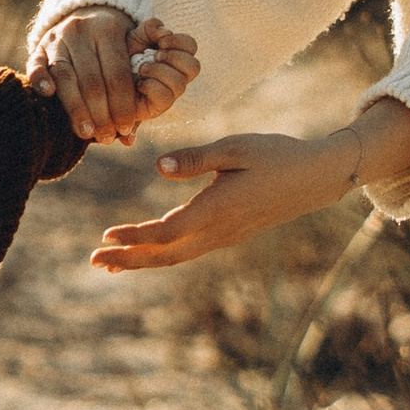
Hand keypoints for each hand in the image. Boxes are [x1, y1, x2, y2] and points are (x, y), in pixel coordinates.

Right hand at [30, 9, 198, 147]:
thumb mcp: (130, 54)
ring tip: (86, 133)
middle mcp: (82, 31)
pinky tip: (49, 96)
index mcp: (109, 31)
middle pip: (92, 80)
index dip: (123, 105)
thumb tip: (129, 140)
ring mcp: (58, 38)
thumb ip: (132, 93)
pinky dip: (41, 79)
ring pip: (65, 76)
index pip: (117, 75)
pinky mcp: (39, 46)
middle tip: (107, 137)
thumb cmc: (114, 45)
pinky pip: (36, 64)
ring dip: (76, 109)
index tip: (126, 128)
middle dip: (101, 114)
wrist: (87, 12)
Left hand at [90, 99, 409, 272]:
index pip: (167, 232)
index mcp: (218, 210)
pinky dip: (161, 254)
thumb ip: (197, 158)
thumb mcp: (236, 147)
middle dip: (128, 260)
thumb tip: (159, 167)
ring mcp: (225, 237)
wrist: (316, 178)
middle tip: (93, 261)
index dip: (134, 237)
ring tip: (109, 262)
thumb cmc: (276, 155)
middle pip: (166, 255)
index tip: (106, 236)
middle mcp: (219, 231)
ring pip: (176, 257)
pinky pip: (187, 251)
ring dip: (141, 260)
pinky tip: (146, 249)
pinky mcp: (229, 234)